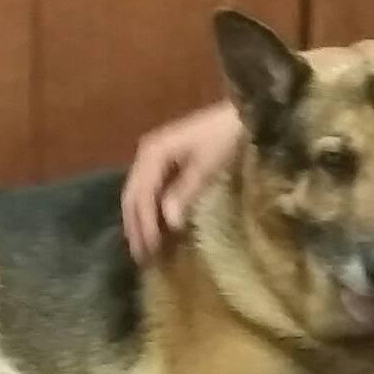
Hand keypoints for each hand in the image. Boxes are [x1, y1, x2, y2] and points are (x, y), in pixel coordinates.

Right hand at [120, 103, 243, 262]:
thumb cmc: (225, 139)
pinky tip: (155, 227)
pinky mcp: (165, 161)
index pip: (141, 196)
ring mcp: (154, 156)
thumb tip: (169, 223)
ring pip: (138, 194)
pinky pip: (150, 189)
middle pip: (132, 196)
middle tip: (141, 256)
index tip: (150, 250)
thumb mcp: (206, 167)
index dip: (144, 224)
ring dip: (140, 220)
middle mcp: (146, 153)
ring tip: (144, 248)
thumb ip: (185, 192)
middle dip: (136, 226)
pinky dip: (150, 210)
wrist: (240, 116)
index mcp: (153, 153)